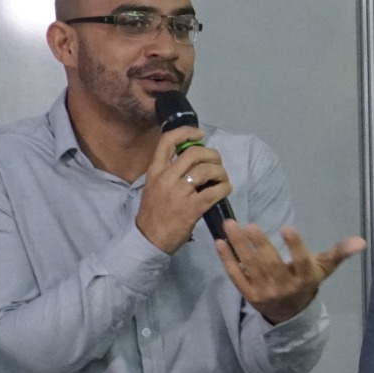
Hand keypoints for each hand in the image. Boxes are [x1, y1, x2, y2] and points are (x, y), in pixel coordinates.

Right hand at [136, 125, 231, 253]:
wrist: (148, 240)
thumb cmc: (154, 213)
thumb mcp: (154, 187)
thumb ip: (170, 173)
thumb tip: (194, 161)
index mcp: (155, 171)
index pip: (168, 141)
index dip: (187, 132)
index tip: (201, 134)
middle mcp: (166, 178)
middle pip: (194, 153)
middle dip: (212, 155)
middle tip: (217, 163)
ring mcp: (179, 192)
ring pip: (207, 170)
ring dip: (221, 173)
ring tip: (222, 180)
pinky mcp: (192, 207)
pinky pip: (215, 191)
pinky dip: (225, 188)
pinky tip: (225, 190)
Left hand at [214, 223, 365, 324]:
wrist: (289, 315)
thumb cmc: (306, 283)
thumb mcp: (325, 269)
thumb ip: (340, 253)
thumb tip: (362, 241)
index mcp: (305, 278)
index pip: (301, 261)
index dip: (295, 245)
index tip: (287, 228)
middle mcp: (285, 287)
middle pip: (271, 264)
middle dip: (260, 244)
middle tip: (250, 225)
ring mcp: (264, 292)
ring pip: (250, 267)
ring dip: (239, 246)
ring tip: (230, 226)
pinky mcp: (248, 295)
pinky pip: (236, 276)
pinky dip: (227, 260)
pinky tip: (220, 243)